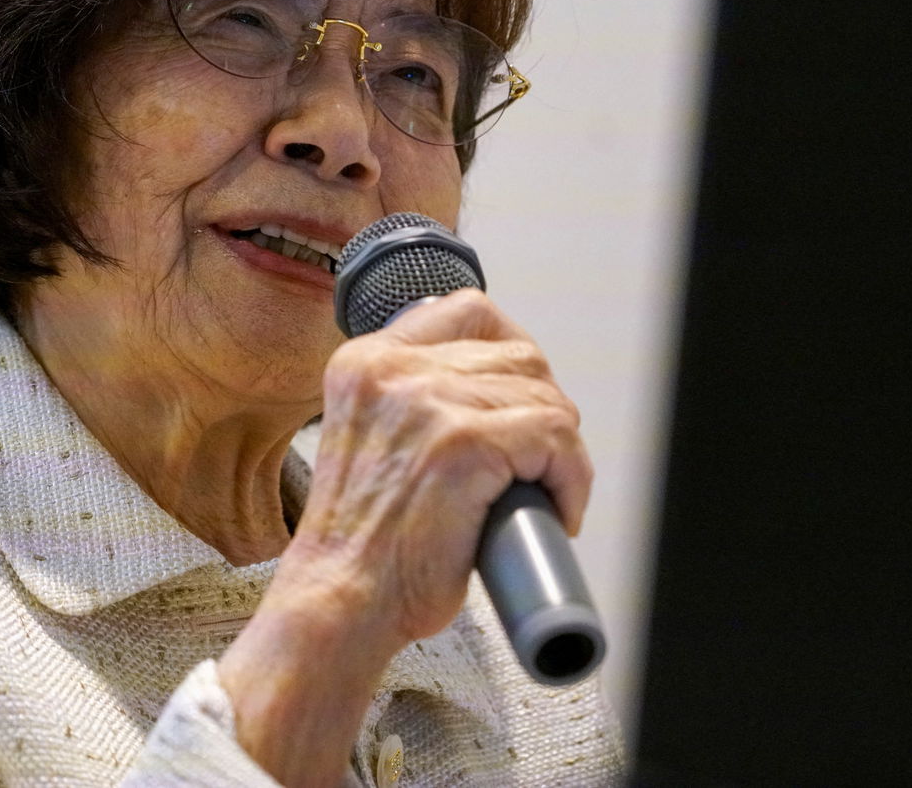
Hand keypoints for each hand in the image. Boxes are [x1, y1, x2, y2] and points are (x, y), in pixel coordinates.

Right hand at [218, 289, 590, 786]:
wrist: (340, 600)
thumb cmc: (364, 540)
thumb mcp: (370, 436)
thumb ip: (413, 397)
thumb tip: (494, 383)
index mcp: (366, 362)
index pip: (468, 311)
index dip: (512, 352)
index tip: (520, 396)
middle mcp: (393, 370)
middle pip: (519, 353)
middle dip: (541, 408)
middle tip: (533, 462)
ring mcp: (429, 403)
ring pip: (544, 396)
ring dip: (559, 451)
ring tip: (539, 494)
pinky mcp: (465, 444)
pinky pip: (556, 438)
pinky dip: (571, 478)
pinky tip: (553, 510)